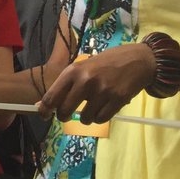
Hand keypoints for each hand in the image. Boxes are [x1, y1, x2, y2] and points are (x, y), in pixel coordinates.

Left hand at [39, 44, 155, 123]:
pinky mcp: (117, 99)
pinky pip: (101, 119)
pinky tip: (102, 109)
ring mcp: (102, 90)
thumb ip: (65, 85)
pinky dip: (99, 118)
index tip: (43, 115)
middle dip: (64, 117)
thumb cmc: (105, 64)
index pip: (51, 96)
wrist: (137, 59)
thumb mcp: (82, 68)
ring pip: (84, 118)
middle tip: (67, 115)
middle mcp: (85, 81)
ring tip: (90, 108)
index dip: (44, 109)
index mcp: (72, 71)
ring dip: (85, 118)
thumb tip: (42, 106)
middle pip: (65, 110)